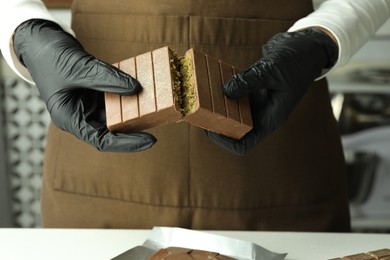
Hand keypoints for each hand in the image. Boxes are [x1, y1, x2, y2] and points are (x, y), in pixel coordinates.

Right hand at [13, 19, 155, 151]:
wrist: (40, 42)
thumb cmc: (50, 57)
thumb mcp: (79, 68)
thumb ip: (107, 79)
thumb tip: (137, 88)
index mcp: (69, 119)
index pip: (101, 141)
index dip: (127, 143)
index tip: (150, 140)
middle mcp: (80, 116)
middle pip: (111, 130)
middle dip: (134, 127)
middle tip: (159, 120)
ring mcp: (88, 105)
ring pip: (116, 114)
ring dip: (134, 110)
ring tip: (156, 105)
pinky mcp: (95, 93)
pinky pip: (115, 98)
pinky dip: (127, 94)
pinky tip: (142, 90)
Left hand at [206, 28, 337, 154]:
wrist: (305, 46)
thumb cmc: (296, 61)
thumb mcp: (272, 70)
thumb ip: (249, 80)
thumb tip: (225, 90)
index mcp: (271, 118)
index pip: (245, 143)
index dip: (225, 141)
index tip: (209, 128)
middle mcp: (262, 113)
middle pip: (234, 130)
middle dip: (216, 122)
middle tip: (199, 109)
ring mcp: (257, 102)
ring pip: (232, 112)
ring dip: (217, 105)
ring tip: (202, 94)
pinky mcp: (252, 89)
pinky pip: (234, 94)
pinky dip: (223, 89)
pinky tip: (212, 79)